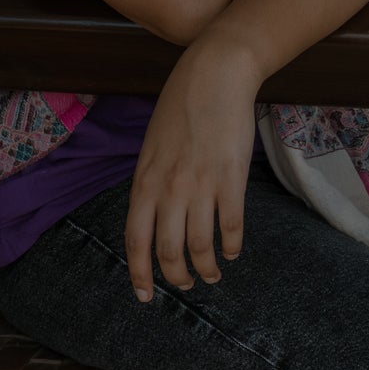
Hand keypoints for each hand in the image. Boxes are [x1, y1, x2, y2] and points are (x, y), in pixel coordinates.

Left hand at [125, 32, 260, 300]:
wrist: (214, 75)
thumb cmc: (181, 107)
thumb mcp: (151, 147)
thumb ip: (151, 182)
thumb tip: (154, 215)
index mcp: (144, 181)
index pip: (135, 240)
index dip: (139, 273)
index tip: (145, 295)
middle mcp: (168, 189)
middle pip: (167, 251)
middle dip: (176, 277)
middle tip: (186, 285)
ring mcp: (200, 185)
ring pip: (200, 245)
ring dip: (207, 268)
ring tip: (212, 275)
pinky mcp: (231, 179)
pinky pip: (231, 226)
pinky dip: (232, 246)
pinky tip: (233, 251)